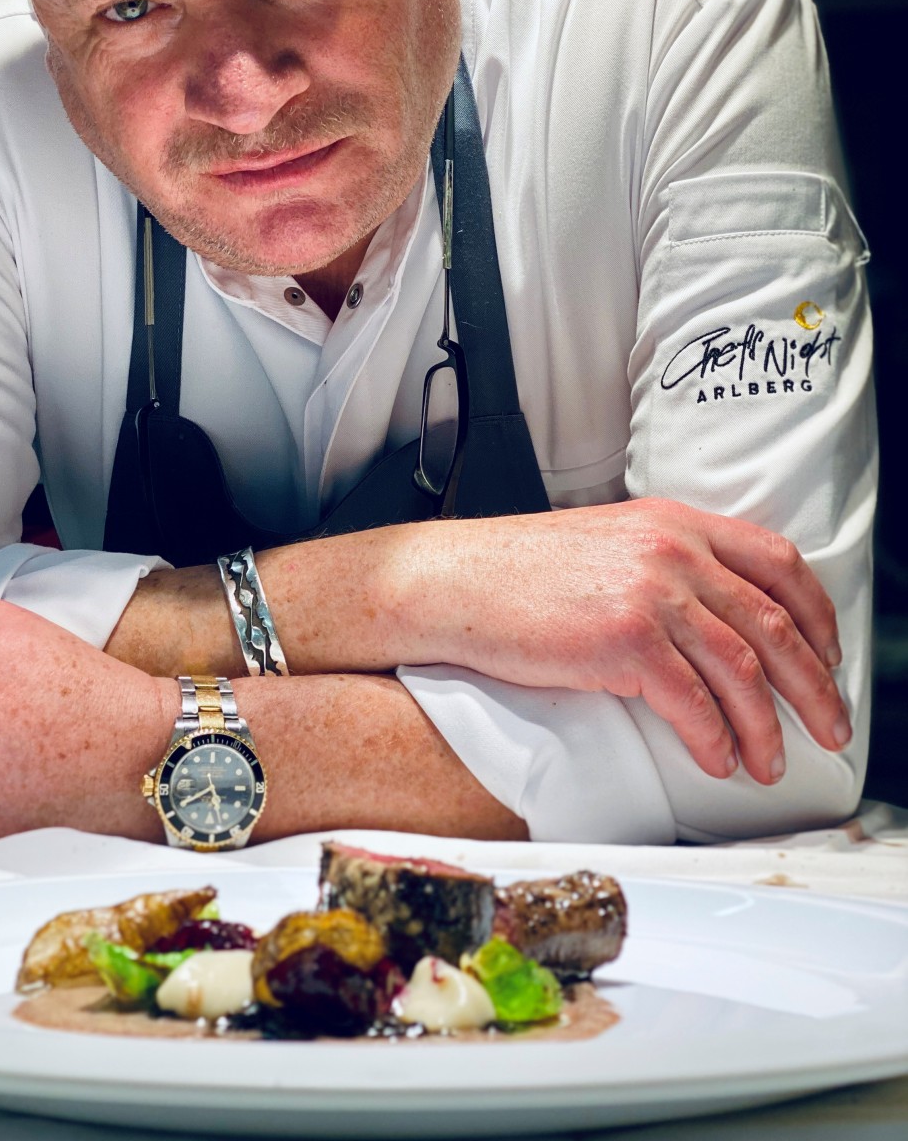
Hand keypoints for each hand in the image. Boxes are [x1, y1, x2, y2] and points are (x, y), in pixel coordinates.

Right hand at [414, 498, 850, 786]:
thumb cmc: (520, 571)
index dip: (816, 614)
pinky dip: (714, 739)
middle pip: (775, 623)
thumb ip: (667, 564)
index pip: (778, 561)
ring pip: (743, 670)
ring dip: (766, 727)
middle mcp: (673, 550)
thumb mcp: (609, 544)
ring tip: (768, 762)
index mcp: (674, 522)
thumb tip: (716, 621)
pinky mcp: (624, 640)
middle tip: (829, 727)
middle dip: (814, 685)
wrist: (456, 580)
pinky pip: (693, 702)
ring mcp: (651, 593)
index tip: (828, 653)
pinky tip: (718, 759)